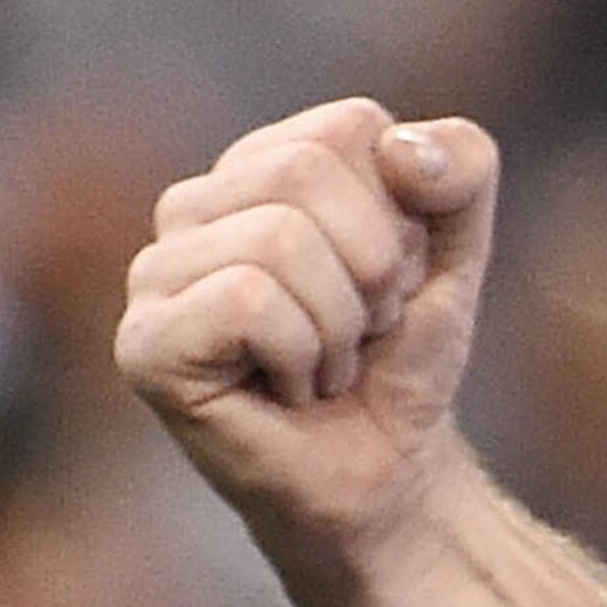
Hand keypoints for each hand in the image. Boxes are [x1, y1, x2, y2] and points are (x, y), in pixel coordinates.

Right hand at [115, 99, 495, 596]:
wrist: (389, 478)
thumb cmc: (402, 363)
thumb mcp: (456, 251)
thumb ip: (460, 168)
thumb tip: (402, 148)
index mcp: (258, 167)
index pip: (349, 128)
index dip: (402, 217)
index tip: (389, 283)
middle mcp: (192, 209)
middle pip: (305, 171)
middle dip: (372, 268)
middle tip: (360, 334)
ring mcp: (156, 276)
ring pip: (279, 238)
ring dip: (339, 325)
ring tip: (324, 368)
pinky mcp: (145, 344)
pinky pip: (248, 301)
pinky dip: (301, 356)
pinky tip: (288, 393)